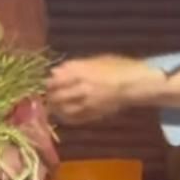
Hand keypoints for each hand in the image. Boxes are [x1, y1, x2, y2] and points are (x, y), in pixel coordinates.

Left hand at [46, 55, 162, 124]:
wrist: (133, 83)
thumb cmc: (115, 67)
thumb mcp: (94, 60)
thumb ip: (73, 66)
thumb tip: (54, 71)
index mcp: (80, 72)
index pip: (54, 80)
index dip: (47, 83)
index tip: (45, 84)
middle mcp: (80, 88)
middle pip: (55, 96)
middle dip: (49, 97)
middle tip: (48, 96)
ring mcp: (86, 103)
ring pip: (62, 110)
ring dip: (55, 108)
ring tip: (54, 106)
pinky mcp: (92, 114)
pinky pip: (73, 119)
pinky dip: (65, 117)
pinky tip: (64, 114)